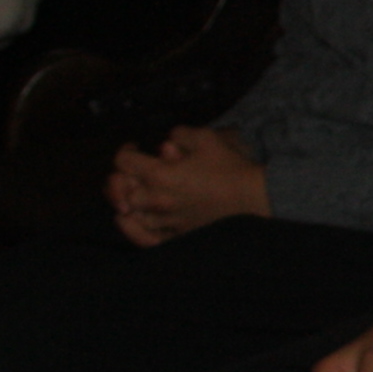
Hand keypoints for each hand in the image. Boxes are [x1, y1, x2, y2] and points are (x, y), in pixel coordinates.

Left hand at [107, 123, 268, 245]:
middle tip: (135, 170)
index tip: (135, 146)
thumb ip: (180, 134)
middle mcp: (156, 199)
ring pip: (128, 212)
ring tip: (135, 192)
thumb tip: (167, 141)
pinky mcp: (176, 235)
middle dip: (124, 174)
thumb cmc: (230, 167)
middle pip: (119, 187)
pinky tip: (128, 220)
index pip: (124, 160)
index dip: (127, 150)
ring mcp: (165, 220)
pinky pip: (144, 237)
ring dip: (127, 199)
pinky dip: (131, 229)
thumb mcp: (206, 137)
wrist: (253, 197)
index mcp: (159, 174)